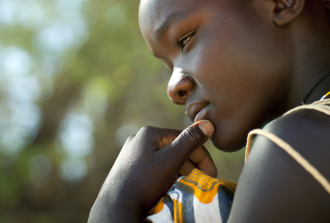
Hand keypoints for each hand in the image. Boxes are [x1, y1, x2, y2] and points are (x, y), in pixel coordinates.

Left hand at [88, 120, 215, 222]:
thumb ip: (190, 142)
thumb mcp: (171, 160)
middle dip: (191, 165)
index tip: (212, 173)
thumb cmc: (145, 181)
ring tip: (189, 185)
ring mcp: (132, 154)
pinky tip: (171, 187)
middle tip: (203, 181)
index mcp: (149, 132)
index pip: (184, 138)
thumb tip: (208, 123)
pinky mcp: (128, 169)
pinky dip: (166, 175)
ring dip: (180, 171)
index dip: (201, 156)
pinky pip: (154, 168)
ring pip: (165, 159)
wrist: (116, 206)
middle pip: (174, 149)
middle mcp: (139, 139)